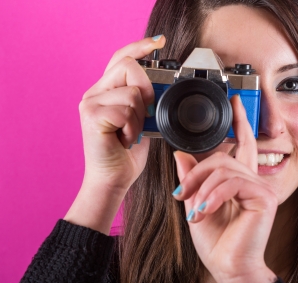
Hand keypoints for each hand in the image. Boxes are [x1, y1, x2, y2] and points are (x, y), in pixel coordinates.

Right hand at [64, 36, 165, 233]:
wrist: (113, 179)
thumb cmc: (127, 153)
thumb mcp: (141, 120)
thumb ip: (145, 100)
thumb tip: (161, 86)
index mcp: (107, 90)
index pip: (122, 58)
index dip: (140, 47)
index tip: (159, 42)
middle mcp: (95, 92)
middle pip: (128, 67)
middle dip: (146, 91)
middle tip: (143, 115)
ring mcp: (90, 102)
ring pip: (132, 92)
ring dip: (140, 117)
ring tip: (130, 133)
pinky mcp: (91, 115)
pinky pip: (126, 110)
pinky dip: (133, 128)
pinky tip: (125, 139)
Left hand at [174, 95, 277, 282]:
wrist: (228, 267)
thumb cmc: (216, 241)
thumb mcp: (195, 205)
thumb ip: (191, 179)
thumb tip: (180, 154)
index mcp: (239, 181)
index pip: (242, 144)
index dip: (241, 121)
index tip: (235, 101)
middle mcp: (252, 180)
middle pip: (222, 156)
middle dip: (196, 172)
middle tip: (181, 194)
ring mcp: (261, 187)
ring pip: (223, 169)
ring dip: (201, 189)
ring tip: (193, 210)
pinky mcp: (264, 197)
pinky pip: (231, 183)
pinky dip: (212, 197)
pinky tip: (204, 213)